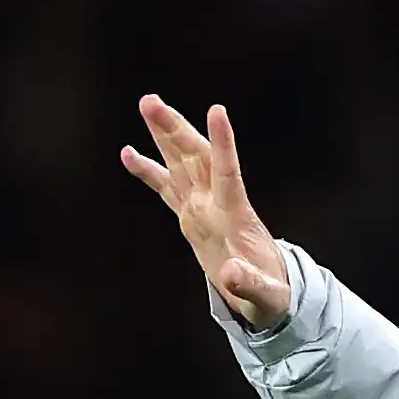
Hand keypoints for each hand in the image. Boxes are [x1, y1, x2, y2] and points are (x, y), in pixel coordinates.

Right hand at [120, 95, 293, 328]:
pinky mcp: (191, 216)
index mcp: (236, 217)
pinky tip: (128, 152)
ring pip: (181, 163)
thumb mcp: (265, 297)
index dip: (223, 143)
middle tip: (151, 101)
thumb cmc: (271, 295)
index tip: (216, 110)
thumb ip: (249, 285)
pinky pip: (166, 188)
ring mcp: (203, 207)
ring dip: (164, 134)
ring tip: (147, 104)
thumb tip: (229, 273)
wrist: (268, 293)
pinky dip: (149, 170)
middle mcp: (218, 204)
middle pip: (196, 158)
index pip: (228, 173)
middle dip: (175, 129)